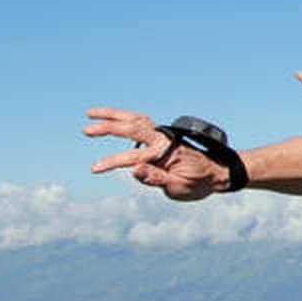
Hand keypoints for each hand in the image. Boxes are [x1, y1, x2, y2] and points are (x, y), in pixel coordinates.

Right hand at [83, 106, 231, 199]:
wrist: (216, 173)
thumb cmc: (197, 183)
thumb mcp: (179, 187)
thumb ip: (156, 178)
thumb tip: (133, 170)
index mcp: (165, 152)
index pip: (133, 157)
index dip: (112, 161)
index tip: (94, 168)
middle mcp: (162, 139)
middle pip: (131, 127)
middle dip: (107, 127)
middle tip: (85, 129)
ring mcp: (161, 136)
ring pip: (134, 119)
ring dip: (112, 114)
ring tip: (90, 113)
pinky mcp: (160, 137)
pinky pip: (139, 122)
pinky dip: (123, 117)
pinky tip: (111, 118)